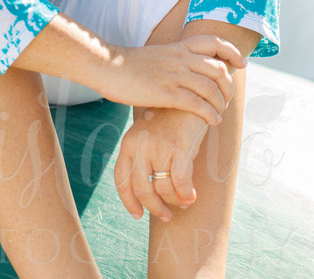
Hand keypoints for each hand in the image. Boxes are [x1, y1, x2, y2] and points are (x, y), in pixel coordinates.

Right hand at [102, 35, 243, 125]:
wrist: (108, 66)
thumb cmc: (130, 65)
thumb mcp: (159, 55)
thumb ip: (176, 60)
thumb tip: (189, 70)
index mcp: (179, 47)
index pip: (214, 42)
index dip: (232, 52)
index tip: (241, 63)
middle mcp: (181, 59)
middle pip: (218, 68)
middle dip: (229, 85)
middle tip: (228, 98)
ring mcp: (174, 75)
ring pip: (212, 87)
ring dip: (221, 103)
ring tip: (219, 113)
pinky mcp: (166, 93)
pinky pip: (197, 104)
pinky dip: (210, 114)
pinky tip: (212, 121)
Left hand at [114, 107, 207, 221]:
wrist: (187, 97)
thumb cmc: (168, 120)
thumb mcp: (147, 134)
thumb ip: (142, 158)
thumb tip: (146, 194)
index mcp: (129, 143)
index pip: (121, 180)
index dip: (128, 201)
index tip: (138, 214)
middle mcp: (141, 145)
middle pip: (142, 189)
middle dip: (155, 208)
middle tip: (166, 215)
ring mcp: (160, 146)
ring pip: (163, 188)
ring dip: (174, 201)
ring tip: (183, 201)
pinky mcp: (180, 146)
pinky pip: (181, 181)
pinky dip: (186, 193)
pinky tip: (191, 195)